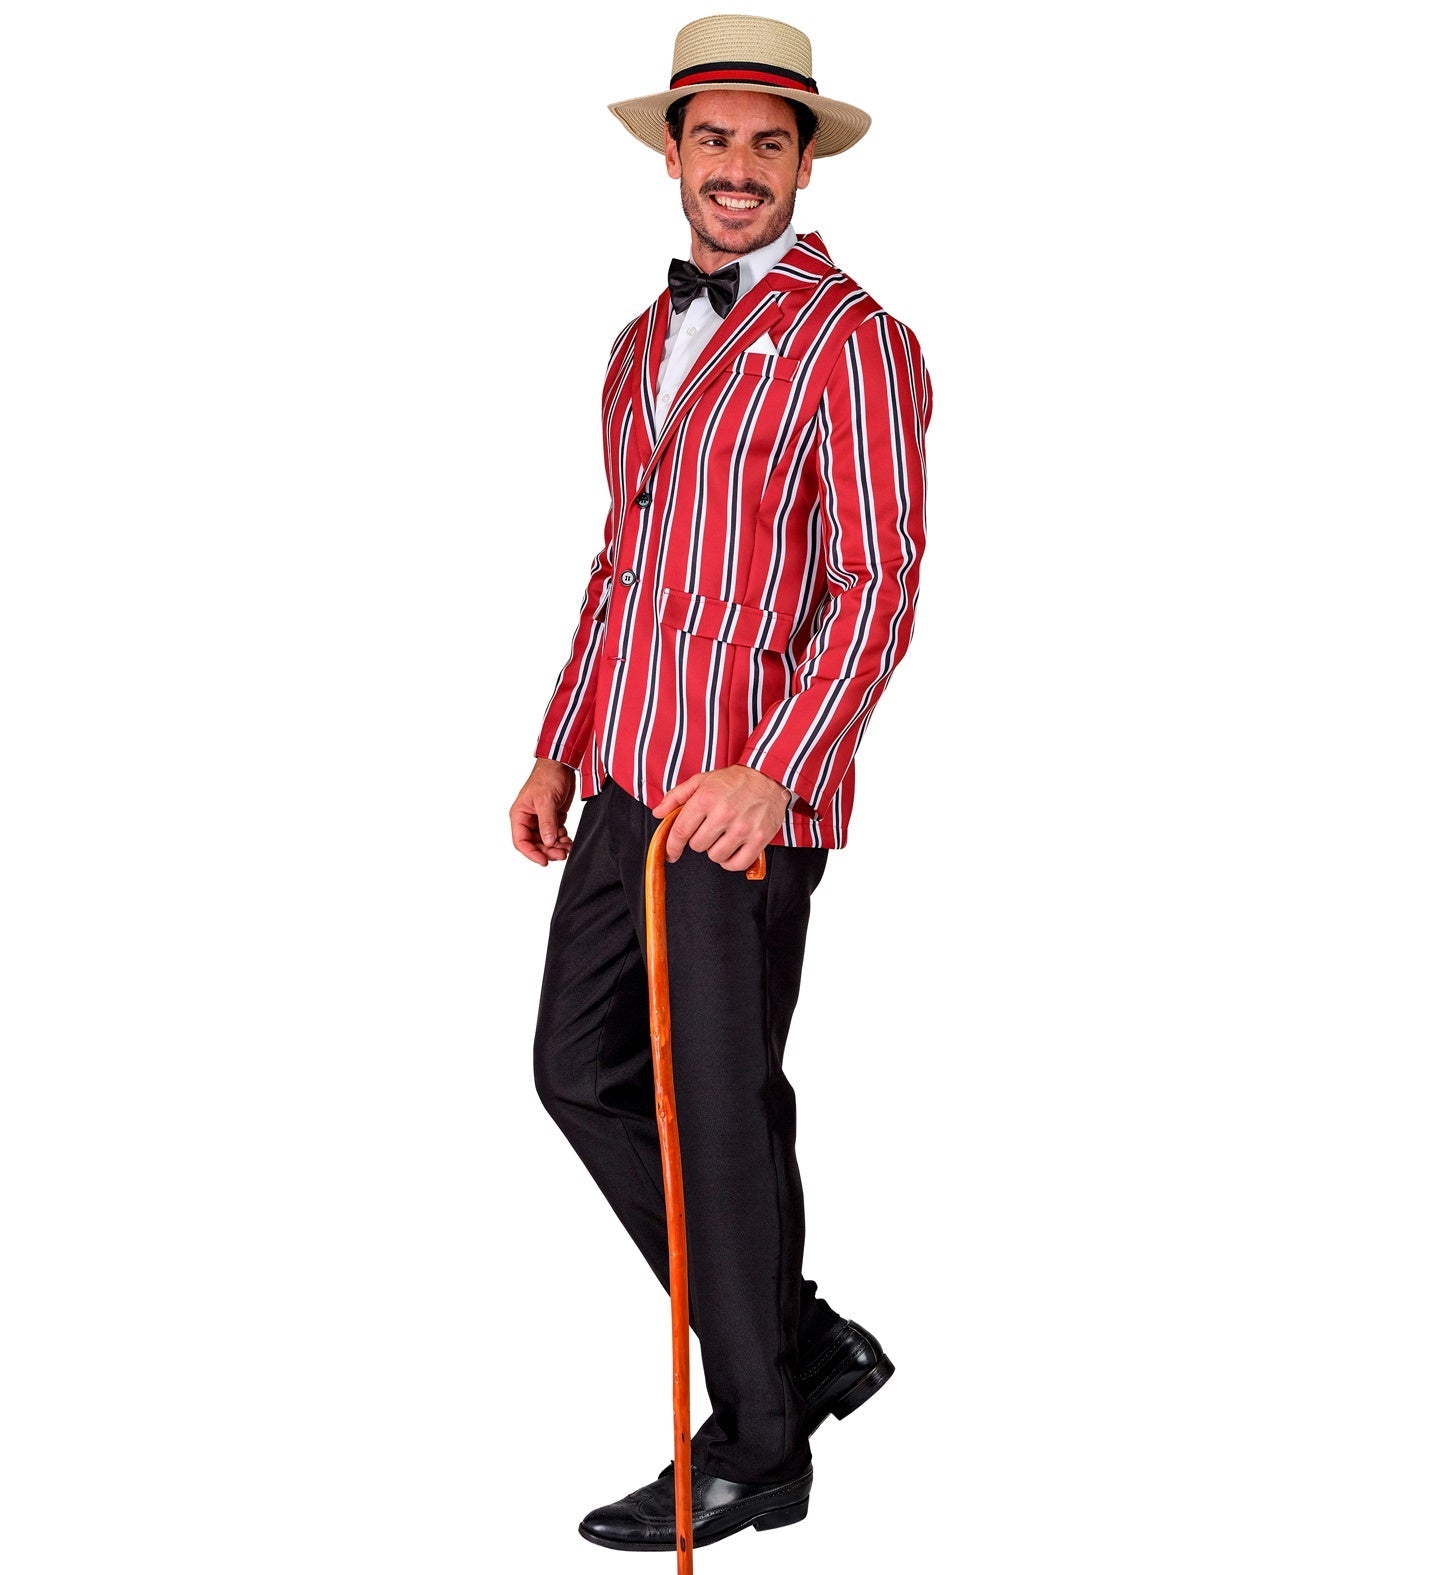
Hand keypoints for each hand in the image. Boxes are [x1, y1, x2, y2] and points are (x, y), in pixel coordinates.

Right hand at [510, 758, 575, 865]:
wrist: (561, 765)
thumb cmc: (547, 776)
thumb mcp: (546, 800)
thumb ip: (547, 823)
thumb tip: (548, 842)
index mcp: (520, 815)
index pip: (521, 841)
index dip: (532, 854)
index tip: (544, 861)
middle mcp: (528, 819)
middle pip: (535, 844)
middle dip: (548, 851)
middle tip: (562, 854)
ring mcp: (541, 819)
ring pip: (546, 841)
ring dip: (557, 847)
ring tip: (568, 847)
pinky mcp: (553, 818)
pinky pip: (556, 835)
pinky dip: (562, 839)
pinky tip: (568, 840)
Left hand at [652, 764, 790, 868]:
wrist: (768, 776)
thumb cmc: (735, 780)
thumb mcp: (702, 781)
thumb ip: (676, 797)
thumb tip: (658, 813)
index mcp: (706, 798)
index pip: (680, 831)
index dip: (672, 846)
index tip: (671, 852)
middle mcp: (723, 813)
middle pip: (697, 846)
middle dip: (699, 840)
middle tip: (709, 829)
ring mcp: (742, 827)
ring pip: (716, 856)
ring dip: (716, 850)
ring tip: (723, 837)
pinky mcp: (759, 838)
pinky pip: (737, 864)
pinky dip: (731, 862)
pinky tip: (732, 850)